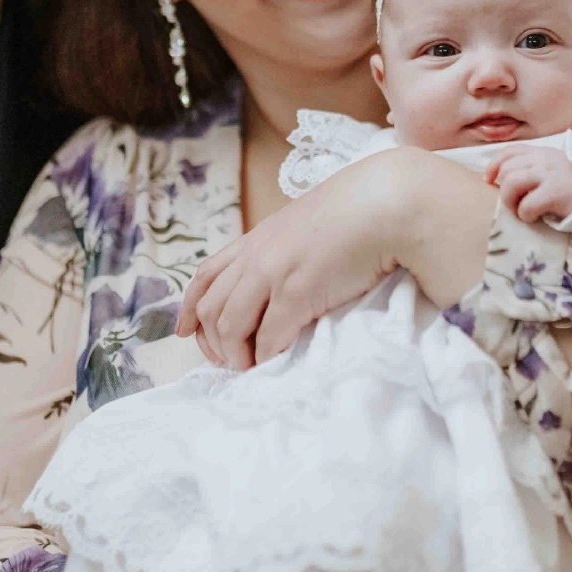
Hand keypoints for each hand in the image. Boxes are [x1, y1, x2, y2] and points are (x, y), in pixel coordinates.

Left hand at [177, 149, 493, 368]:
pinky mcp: (296, 293)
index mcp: (257, 239)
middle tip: (228, 364)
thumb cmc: (358, 212)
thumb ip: (289, 248)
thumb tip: (290, 276)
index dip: (190, 308)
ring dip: (236, 356)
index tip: (186, 333)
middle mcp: (256, 256)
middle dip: (212, 343)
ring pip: (229, 327)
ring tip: (252, 369)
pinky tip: (275, 365)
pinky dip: (266, 358)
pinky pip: (267, 339)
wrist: (385, 202)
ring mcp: (272, 274)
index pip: (207, 275)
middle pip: (210, 308)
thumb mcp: (309, 225)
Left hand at [485, 146, 571, 224]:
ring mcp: (549, 174)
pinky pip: (526, 205)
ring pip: (510, 184)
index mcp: (544, 153)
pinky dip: (526, 215)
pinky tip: (536, 218)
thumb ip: (536, 169)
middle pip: (506, 170)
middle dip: (503, 190)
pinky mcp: (555, 192)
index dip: (494, 165)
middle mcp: (544, 159)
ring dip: (510, 203)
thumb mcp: (557, 170)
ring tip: (521, 212)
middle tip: (514, 204)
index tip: (488, 180)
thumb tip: (505, 180)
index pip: (510, 151)